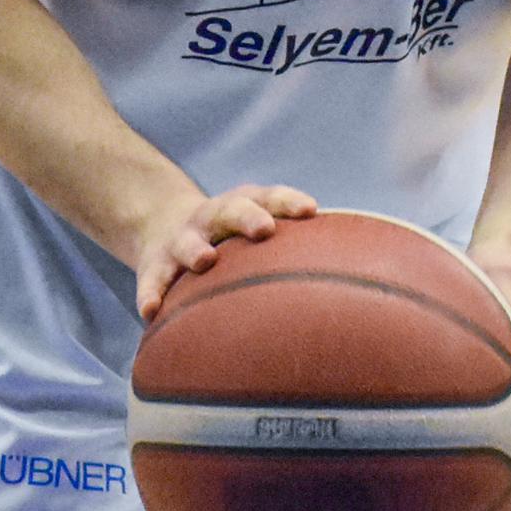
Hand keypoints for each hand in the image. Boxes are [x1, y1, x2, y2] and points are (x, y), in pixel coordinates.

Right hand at [133, 181, 317, 320]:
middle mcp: (213, 218)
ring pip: (189, 241)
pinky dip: (150, 293)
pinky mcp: (154, 265)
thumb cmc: (230, 239)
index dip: (289, 202)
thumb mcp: (257, 232)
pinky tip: (151, 313)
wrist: (164, 226)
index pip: (271, 197)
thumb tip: (361, 281)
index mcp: (244, 207)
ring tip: (204, 261)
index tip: (311, 211)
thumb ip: (296, 252)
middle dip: (249, 217)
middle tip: (264, 229)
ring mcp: (182, 239)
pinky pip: (150, 280)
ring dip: (196, 248)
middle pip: (232, 208)